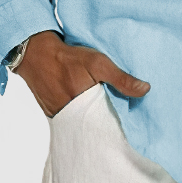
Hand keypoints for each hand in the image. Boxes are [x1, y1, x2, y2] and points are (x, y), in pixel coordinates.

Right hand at [15, 31, 150, 116]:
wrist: (36, 55)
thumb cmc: (68, 57)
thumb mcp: (98, 63)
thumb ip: (121, 79)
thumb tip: (145, 90)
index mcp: (84, 109)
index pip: (107, 126)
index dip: (118, 125)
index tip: (130, 128)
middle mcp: (70, 118)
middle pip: (94, 127)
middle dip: (106, 125)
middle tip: (118, 123)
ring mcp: (59, 118)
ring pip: (82, 124)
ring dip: (91, 121)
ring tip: (104, 116)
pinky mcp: (53, 114)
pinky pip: (71, 120)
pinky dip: (79, 116)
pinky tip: (86, 109)